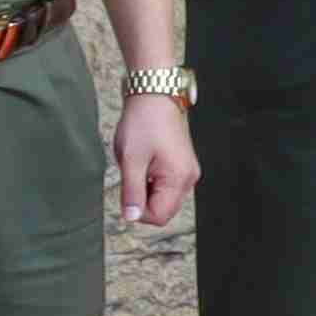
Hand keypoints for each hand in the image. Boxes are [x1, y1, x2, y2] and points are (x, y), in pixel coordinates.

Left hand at [113, 92, 196, 227]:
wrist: (155, 97)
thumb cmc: (143, 124)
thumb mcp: (131, 161)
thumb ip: (132, 193)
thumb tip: (130, 218)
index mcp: (178, 178)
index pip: (159, 216)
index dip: (138, 212)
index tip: (126, 193)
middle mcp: (189, 178)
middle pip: (164, 211)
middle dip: (142, 202)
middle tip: (130, 178)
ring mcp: (187, 171)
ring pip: (164, 199)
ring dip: (146, 192)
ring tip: (138, 168)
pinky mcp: (182, 166)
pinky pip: (166, 187)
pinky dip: (152, 183)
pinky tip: (145, 165)